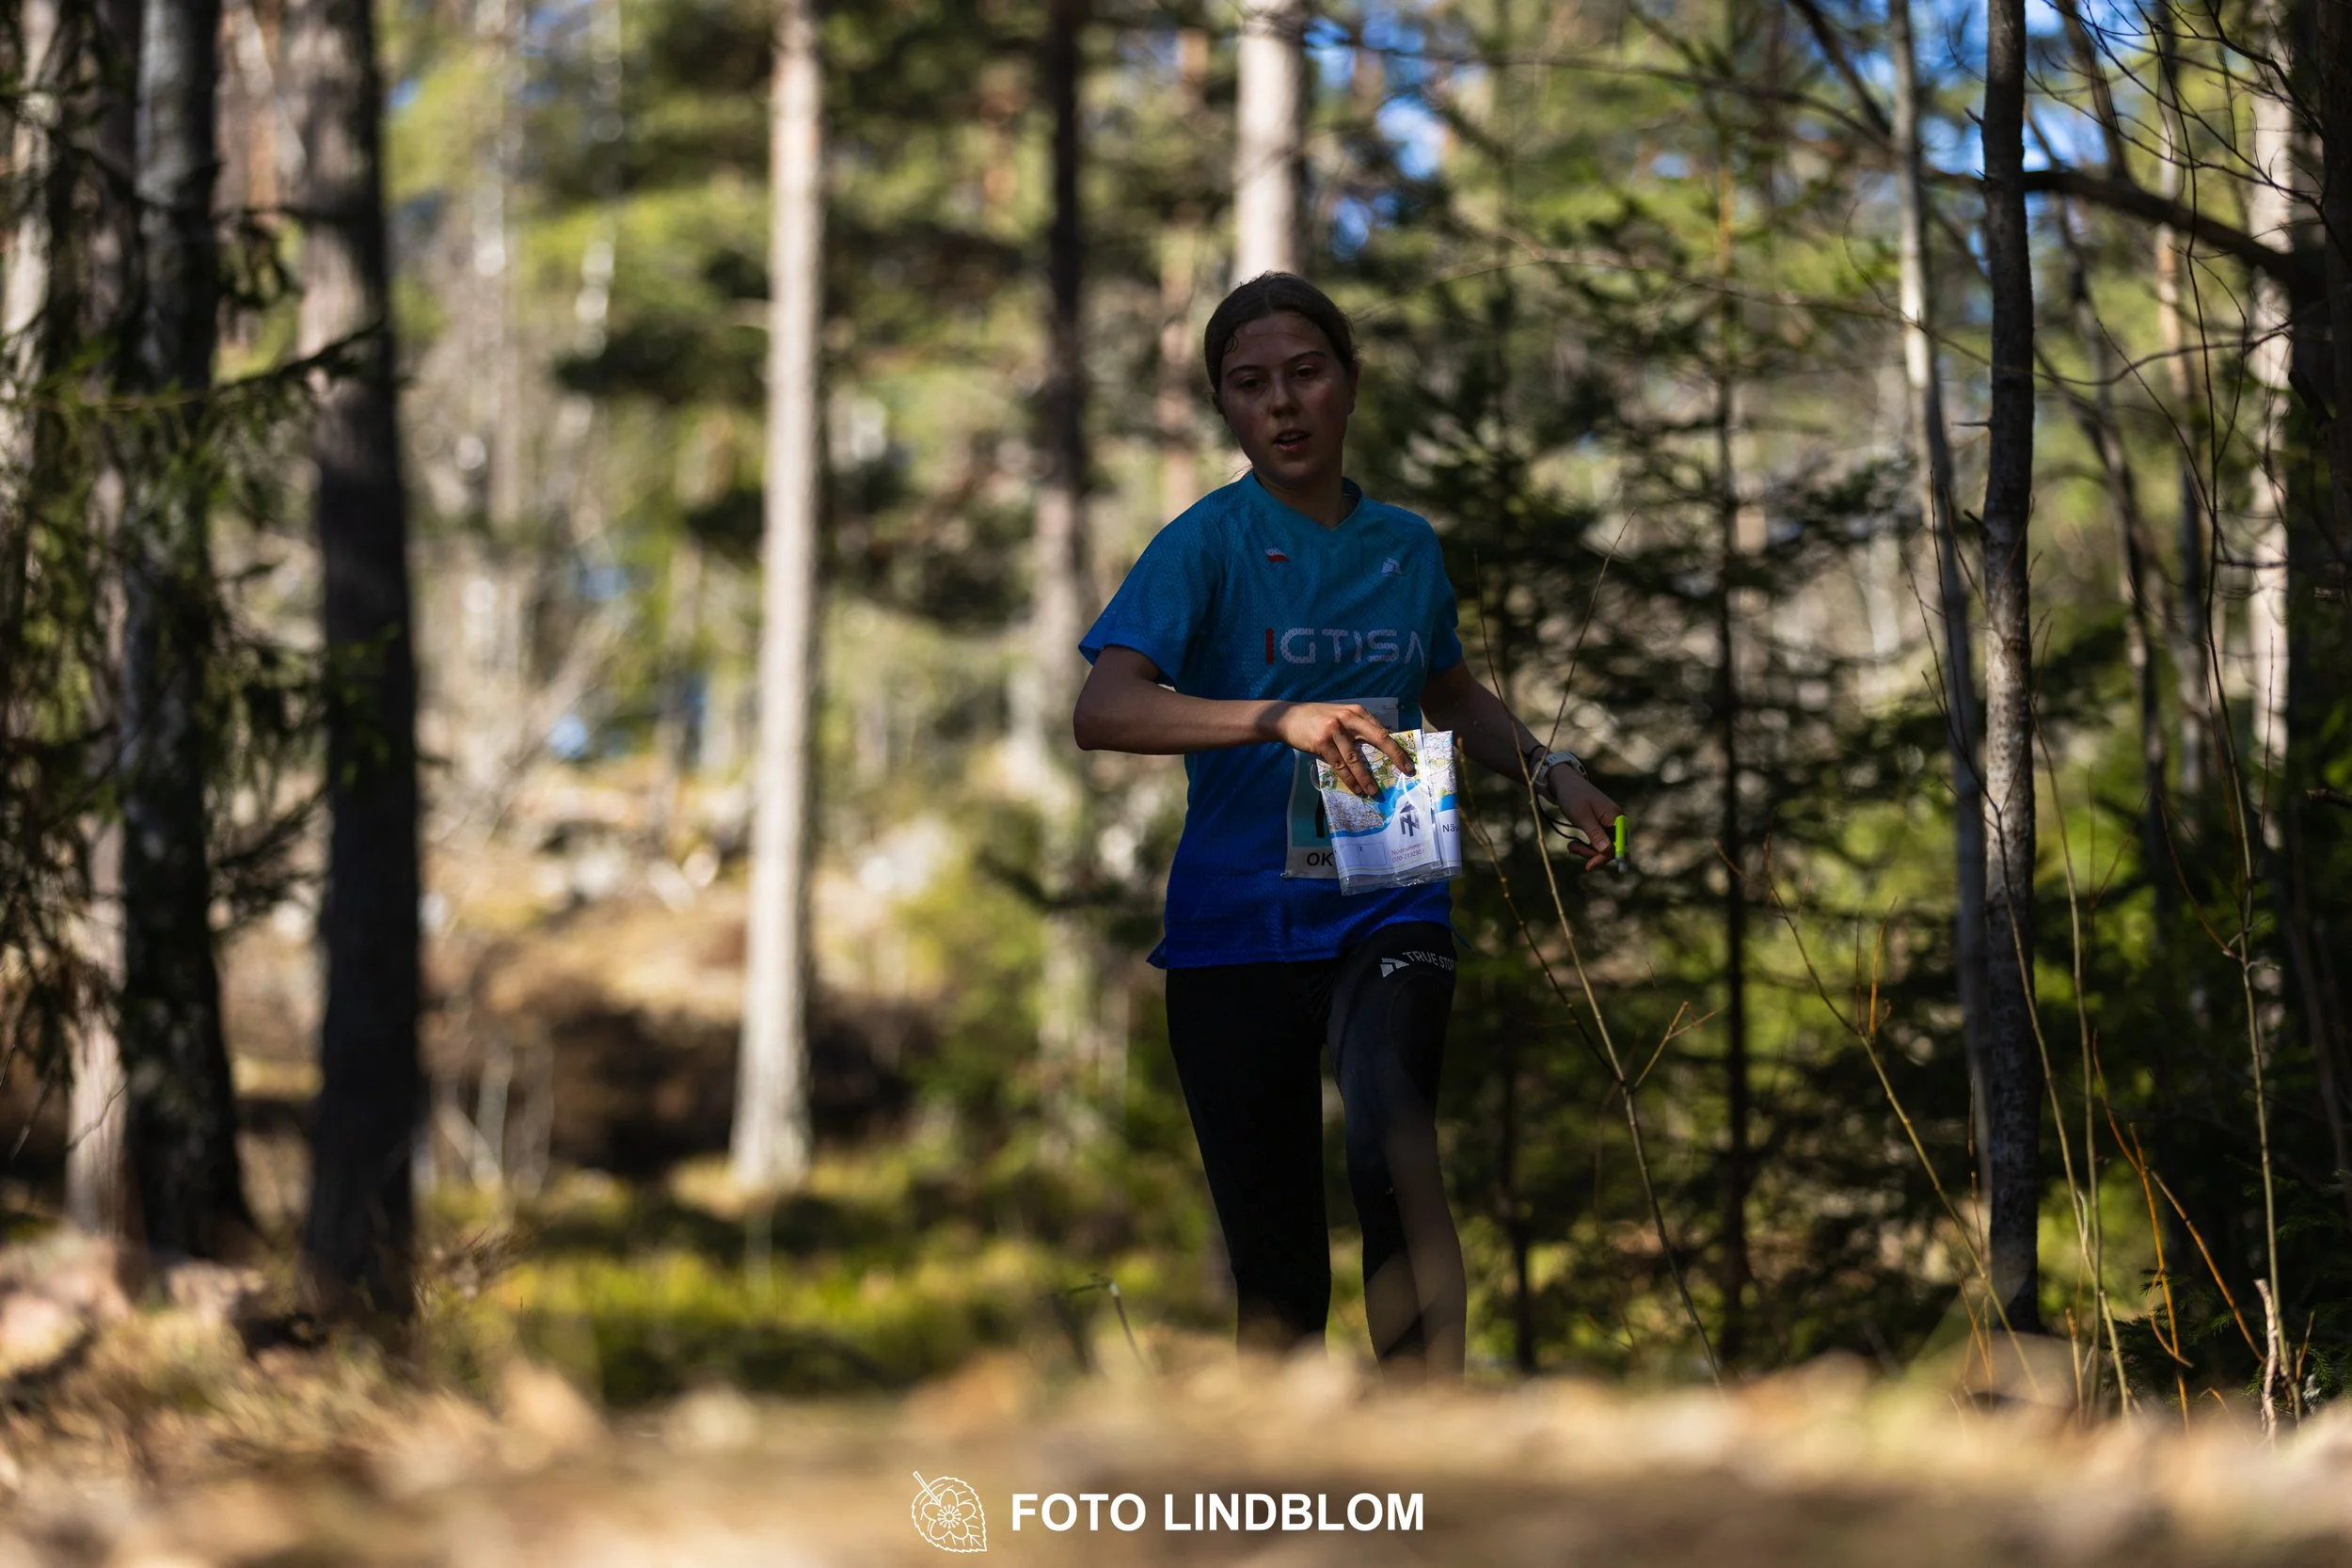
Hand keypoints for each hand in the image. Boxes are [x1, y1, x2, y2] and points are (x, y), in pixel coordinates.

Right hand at [1266, 701, 1412, 798]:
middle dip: (1394, 756)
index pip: (1382, 730)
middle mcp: (1348, 719)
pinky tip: (1355, 789)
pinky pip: (1339, 765)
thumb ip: (1357, 726)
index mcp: (1356, 712)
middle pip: (1378, 738)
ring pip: (1355, 758)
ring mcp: (1334, 730)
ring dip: (1366, 777)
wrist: (1287, 717)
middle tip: (1406, 771)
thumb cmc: (1316, 718)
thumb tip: (1378, 744)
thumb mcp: (1340, 715)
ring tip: (1373, 791)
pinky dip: (1348, 779)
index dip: (1396, 746)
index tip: (1408, 761)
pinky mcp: (1321, 743)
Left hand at [1549, 767, 1621, 870]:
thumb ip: (1595, 834)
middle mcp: (1616, 821)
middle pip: (1611, 849)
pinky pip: (1597, 843)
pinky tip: (1574, 843)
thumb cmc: (1573, 796)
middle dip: (1592, 853)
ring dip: (1586, 850)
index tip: (1589, 866)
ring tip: (1571, 845)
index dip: (1606, 857)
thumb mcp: (1582, 816)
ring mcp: (1608, 824)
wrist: (1565, 783)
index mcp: (1616, 817)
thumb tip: (1607, 851)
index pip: (1619, 845)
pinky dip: (1585, 846)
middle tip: (1573, 848)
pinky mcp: (1600, 826)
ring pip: (1603, 848)